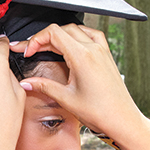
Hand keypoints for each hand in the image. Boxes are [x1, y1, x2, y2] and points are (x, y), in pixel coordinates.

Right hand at [11, 24, 144, 141]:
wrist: (123, 120)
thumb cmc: (101, 112)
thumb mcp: (66, 99)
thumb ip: (44, 86)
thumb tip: (27, 83)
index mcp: (82, 56)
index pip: (53, 33)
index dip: (36, 40)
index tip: (29, 52)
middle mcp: (93, 49)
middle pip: (63, 29)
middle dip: (44, 38)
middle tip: (33, 50)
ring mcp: (102, 51)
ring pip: (76, 29)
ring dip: (60, 35)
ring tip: (48, 47)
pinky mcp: (106, 56)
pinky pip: (92, 35)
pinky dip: (78, 35)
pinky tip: (71, 44)